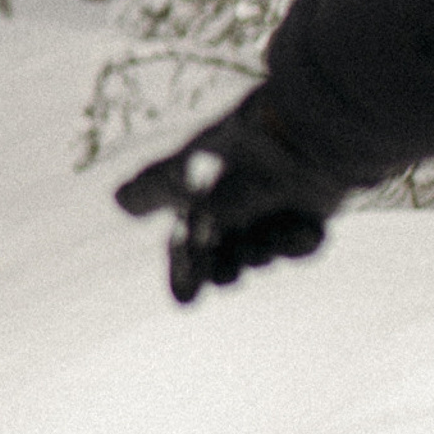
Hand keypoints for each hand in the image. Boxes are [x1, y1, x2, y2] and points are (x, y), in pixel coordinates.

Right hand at [114, 88, 347, 302]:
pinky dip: (300, 242)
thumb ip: (154, 188)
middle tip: (226, 272)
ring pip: (263, 251)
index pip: (187, 242)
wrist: (306, 135)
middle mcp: (239, 200)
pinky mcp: (313, 209)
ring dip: (260, 252)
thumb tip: (120, 198)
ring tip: (261, 239)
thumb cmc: (241, 153)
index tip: (186, 298)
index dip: (184, 270)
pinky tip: (301, 227)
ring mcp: (277, 206)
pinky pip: (305, 243)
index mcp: (204, 189)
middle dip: (224, 267)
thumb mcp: (187, 171)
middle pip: (225, 254)